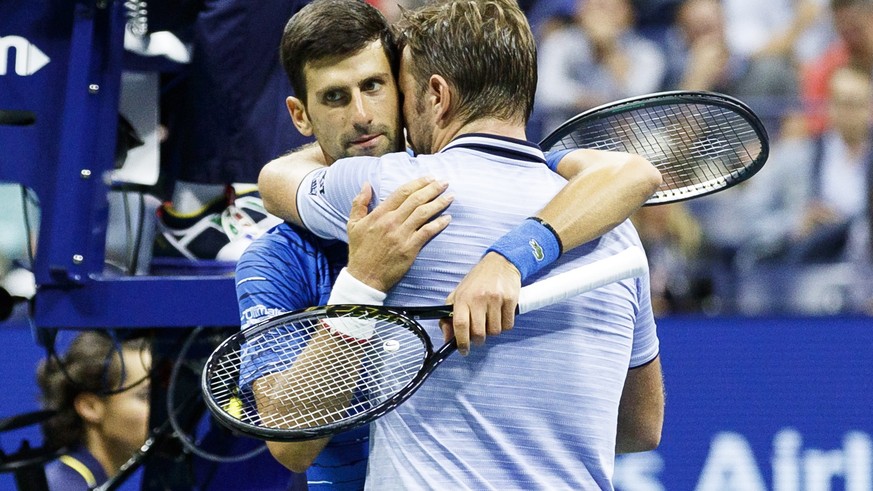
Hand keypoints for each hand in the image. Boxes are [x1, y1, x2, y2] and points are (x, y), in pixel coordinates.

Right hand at [346, 177, 451, 291]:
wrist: (364, 277)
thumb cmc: (359, 251)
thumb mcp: (353, 224)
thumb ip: (359, 203)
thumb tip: (366, 184)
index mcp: (379, 214)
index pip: (401, 193)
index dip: (417, 183)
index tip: (429, 178)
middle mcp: (391, 222)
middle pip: (415, 200)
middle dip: (432, 189)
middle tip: (444, 182)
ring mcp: (401, 235)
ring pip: (423, 213)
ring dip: (439, 203)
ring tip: (450, 196)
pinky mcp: (409, 249)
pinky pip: (427, 232)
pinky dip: (438, 224)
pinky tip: (448, 218)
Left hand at [440, 252, 520, 355]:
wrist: (500, 262)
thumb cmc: (477, 280)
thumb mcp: (459, 294)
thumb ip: (449, 316)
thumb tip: (447, 338)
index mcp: (463, 297)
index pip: (459, 325)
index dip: (461, 342)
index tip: (463, 350)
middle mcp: (479, 298)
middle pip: (479, 333)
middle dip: (479, 339)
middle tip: (479, 334)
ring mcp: (496, 299)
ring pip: (495, 331)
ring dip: (492, 331)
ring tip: (490, 319)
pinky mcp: (510, 300)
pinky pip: (508, 325)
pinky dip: (504, 325)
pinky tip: (500, 315)